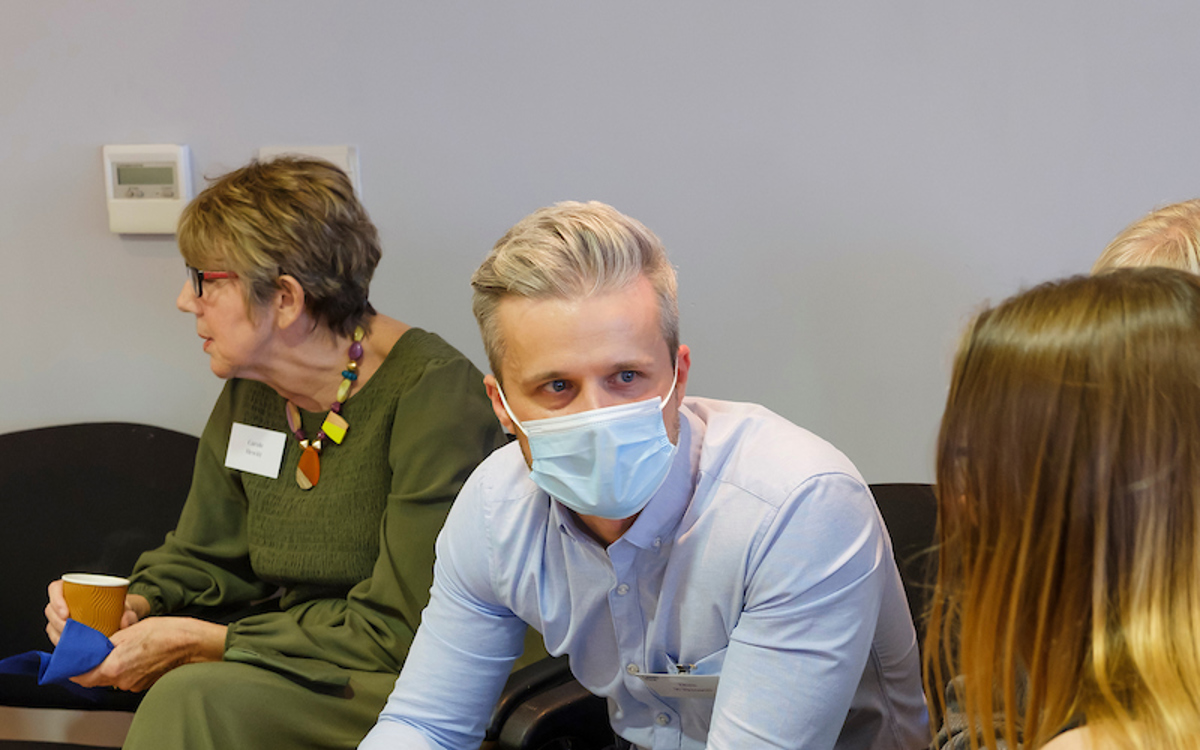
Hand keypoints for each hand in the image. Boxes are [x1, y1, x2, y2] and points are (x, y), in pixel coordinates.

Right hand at [45, 581, 148, 645]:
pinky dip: (60, 642)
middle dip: (57, 621)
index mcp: (75, 589)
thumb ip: (129, 613)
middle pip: (50, 609)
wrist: (121, 617)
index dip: (56, 599)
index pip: (56, 589)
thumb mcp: (125, 606)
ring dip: (58, 633)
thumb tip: (124, 621)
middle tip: (70, 630)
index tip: (66, 613)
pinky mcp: (63, 631)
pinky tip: (68, 647)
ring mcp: (62, 617)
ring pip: (51, 624)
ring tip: (71, 640)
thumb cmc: (119, 607)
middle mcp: (66, 602)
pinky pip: (54, 637)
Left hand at [70, 616, 226, 691]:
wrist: (192, 644)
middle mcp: (122, 680)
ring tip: (119, 647)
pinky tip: (134, 653)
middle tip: (93, 649)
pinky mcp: (143, 683)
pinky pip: (126, 677)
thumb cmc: (166, 633)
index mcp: (114, 667)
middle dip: (91, 665)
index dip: (72, 668)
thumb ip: (105, 643)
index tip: (71, 659)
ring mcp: (134, 684)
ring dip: (110, 665)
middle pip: (95, 678)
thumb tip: (91, 647)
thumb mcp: (129, 630)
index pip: (81, 676)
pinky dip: (125, 667)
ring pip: (111, 677)